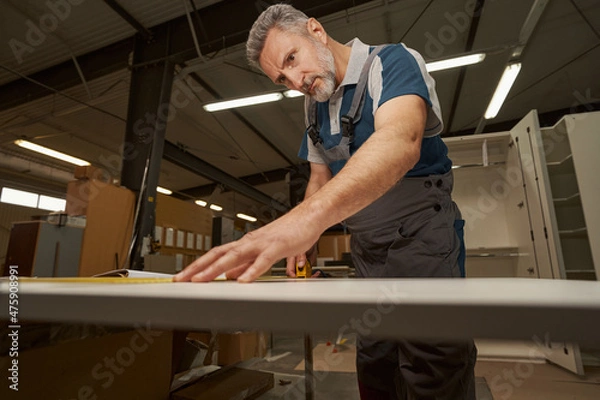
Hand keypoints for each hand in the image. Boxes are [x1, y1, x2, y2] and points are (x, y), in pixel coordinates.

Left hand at [174, 212, 322, 282]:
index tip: (184, 276)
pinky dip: (251, 270)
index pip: (215, 254)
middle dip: (198, 267)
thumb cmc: (289, 233)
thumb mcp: (263, 251)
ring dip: (216, 269)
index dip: (198, 265)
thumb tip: (230, 275)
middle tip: (181, 279)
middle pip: (219, 254)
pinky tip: (242, 280)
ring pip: (235, 256)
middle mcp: (249, 241)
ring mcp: (262, 243)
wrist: (308, 217)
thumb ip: (246, 263)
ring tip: (202, 280)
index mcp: (245, 243)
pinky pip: (262, 260)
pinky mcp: (277, 246)